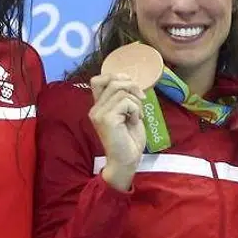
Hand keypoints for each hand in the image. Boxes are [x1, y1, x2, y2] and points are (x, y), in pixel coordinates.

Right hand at [86, 72, 146, 189]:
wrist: (127, 161)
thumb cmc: (129, 140)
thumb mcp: (128, 113)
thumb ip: (125, 98)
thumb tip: (131, 81)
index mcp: (99, 106)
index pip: (98, 79)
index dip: (116, 76)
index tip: (131, 87)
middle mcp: (95, 109)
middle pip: (113, 81)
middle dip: (132, 86)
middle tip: (142, 100)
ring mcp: (99, 113)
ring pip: (121, 91)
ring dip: (136, 102)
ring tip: (136, 116)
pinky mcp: (106, 119)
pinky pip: (126, 102)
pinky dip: (135, 110)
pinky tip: (134, 121)